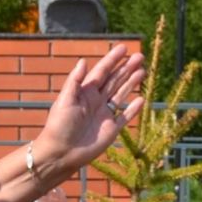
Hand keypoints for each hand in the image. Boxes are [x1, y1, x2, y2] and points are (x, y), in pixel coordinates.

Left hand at [35, 44, 144, 180]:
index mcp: (85, 92)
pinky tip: (141, 99)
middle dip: (127, 68)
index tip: (124, 48)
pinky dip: (133, 109)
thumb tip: (84, 60)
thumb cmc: (59, 126)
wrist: (61, 153)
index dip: (113, 59)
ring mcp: (104, 115)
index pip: (102, 71)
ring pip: (121, 94)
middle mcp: (96, 101)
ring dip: (131, 83)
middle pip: (115, 80)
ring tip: (143, 71)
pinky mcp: (111, 130)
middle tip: (140, 56)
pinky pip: (125, 116)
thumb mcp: (64, 101)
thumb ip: (75, 81)